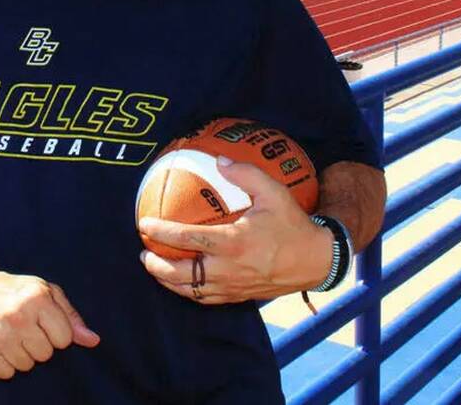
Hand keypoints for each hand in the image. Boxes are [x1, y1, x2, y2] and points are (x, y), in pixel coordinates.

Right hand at [0, 270, 99, 379]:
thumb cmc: (15, 291)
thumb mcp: (46, 292)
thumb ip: (70, 317)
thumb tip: (92, 341)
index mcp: (36, 299)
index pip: (64, 339)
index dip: (56, 333)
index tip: (43, 323)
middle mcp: (16, 316)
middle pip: (45, 355)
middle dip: (38, 344)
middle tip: (24, 329)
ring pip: (25, 366)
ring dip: (21, 354)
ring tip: (10, 335)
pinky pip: (5, 373)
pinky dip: (3, 363)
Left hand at [138, 156, 331, 303]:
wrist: (316, 260)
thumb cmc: (293, 225)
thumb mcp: (274, 192)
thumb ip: (245, 174)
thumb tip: (219, 160)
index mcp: (234, 243)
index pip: (188, 239)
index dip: (162, 232)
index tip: (144, 224)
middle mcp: (229, 269)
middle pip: (181, 274)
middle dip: (156, 265)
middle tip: (143, 252)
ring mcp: (233, 287)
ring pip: (190, 292)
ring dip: (167, 281)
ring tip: (154, 268)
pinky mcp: (239, 297)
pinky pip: (205, 299)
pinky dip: (187, 292)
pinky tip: (181, 281)